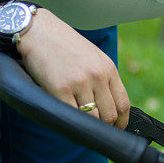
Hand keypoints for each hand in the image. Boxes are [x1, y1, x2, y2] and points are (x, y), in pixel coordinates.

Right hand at [18, 9, 129, 127]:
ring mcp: (80, 83)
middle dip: (104, 127)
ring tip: (78, 124)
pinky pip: (71, 115)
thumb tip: (109, 105)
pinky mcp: (60, 89)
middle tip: (95, 130)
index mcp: (108, 69)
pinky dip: (70, 122)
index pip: (123, 104)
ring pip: (92, 118)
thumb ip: (103, 78)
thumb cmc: (65, 46)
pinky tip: (66, 119)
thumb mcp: (93, 58)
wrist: (40, 32)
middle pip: (110, 115)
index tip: (117, 129)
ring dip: (86, 125)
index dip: (121, 122)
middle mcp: (98, 76)